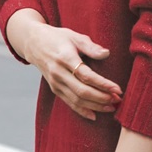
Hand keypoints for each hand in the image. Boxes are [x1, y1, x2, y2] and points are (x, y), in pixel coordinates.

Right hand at [8, 12, 122, 120]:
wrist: (34, 43)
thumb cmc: (57, 38)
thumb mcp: (74, 36)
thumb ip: (90, 46)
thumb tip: (106, 54)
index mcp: (65, 58)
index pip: (86, 75)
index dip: (103, 84)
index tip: (117, 88)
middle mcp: (58, 73)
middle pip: (82, 91)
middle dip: (102, 98)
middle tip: (117, 99)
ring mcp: (55, 83)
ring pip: (77, 100)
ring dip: (95, 106)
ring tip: (111, 107)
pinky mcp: (54, 89)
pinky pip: (69, 103)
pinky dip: (82, 111)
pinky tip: (95, 115)